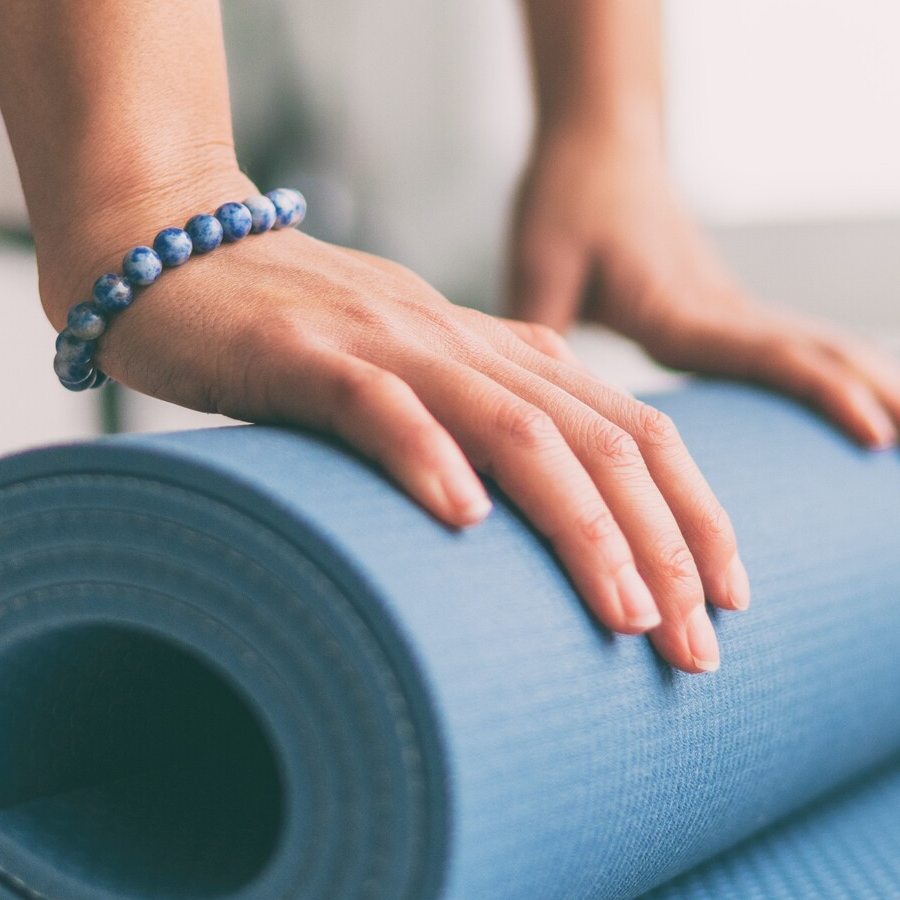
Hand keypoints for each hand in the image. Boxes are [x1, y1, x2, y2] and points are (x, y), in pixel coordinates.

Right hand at [40, 173, 750, 672]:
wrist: (170, 252)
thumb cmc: (284, 333)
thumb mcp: (402, 377)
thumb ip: (466, 421)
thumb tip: (514, 510)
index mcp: (494, 353)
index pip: (630, 429)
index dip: (694, 513)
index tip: (730, 601)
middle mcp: (461, 344)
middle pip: (598, 439)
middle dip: (665, 546)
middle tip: (696, 647)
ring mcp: (386, 344)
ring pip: (515, 428)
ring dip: (581, 524)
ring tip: (625, 612)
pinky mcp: (303, 354)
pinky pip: (379, 406)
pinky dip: (427, 458)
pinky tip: (464, 521)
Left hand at [507, 122, 899, 474]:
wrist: (601, 143)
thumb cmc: (566, 200)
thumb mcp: (538, 262)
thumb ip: (536, 325)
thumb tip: (520, 409)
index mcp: (680, 306)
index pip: (768, 352)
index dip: (823, 393)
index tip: (876, 435)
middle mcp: (724, 310)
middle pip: (827, 357)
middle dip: (894, 409)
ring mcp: (737, 311)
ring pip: (835, 353)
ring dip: (898, 397)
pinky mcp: (734, 315)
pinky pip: (812, 351)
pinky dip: (864, 381)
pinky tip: (891, 413)